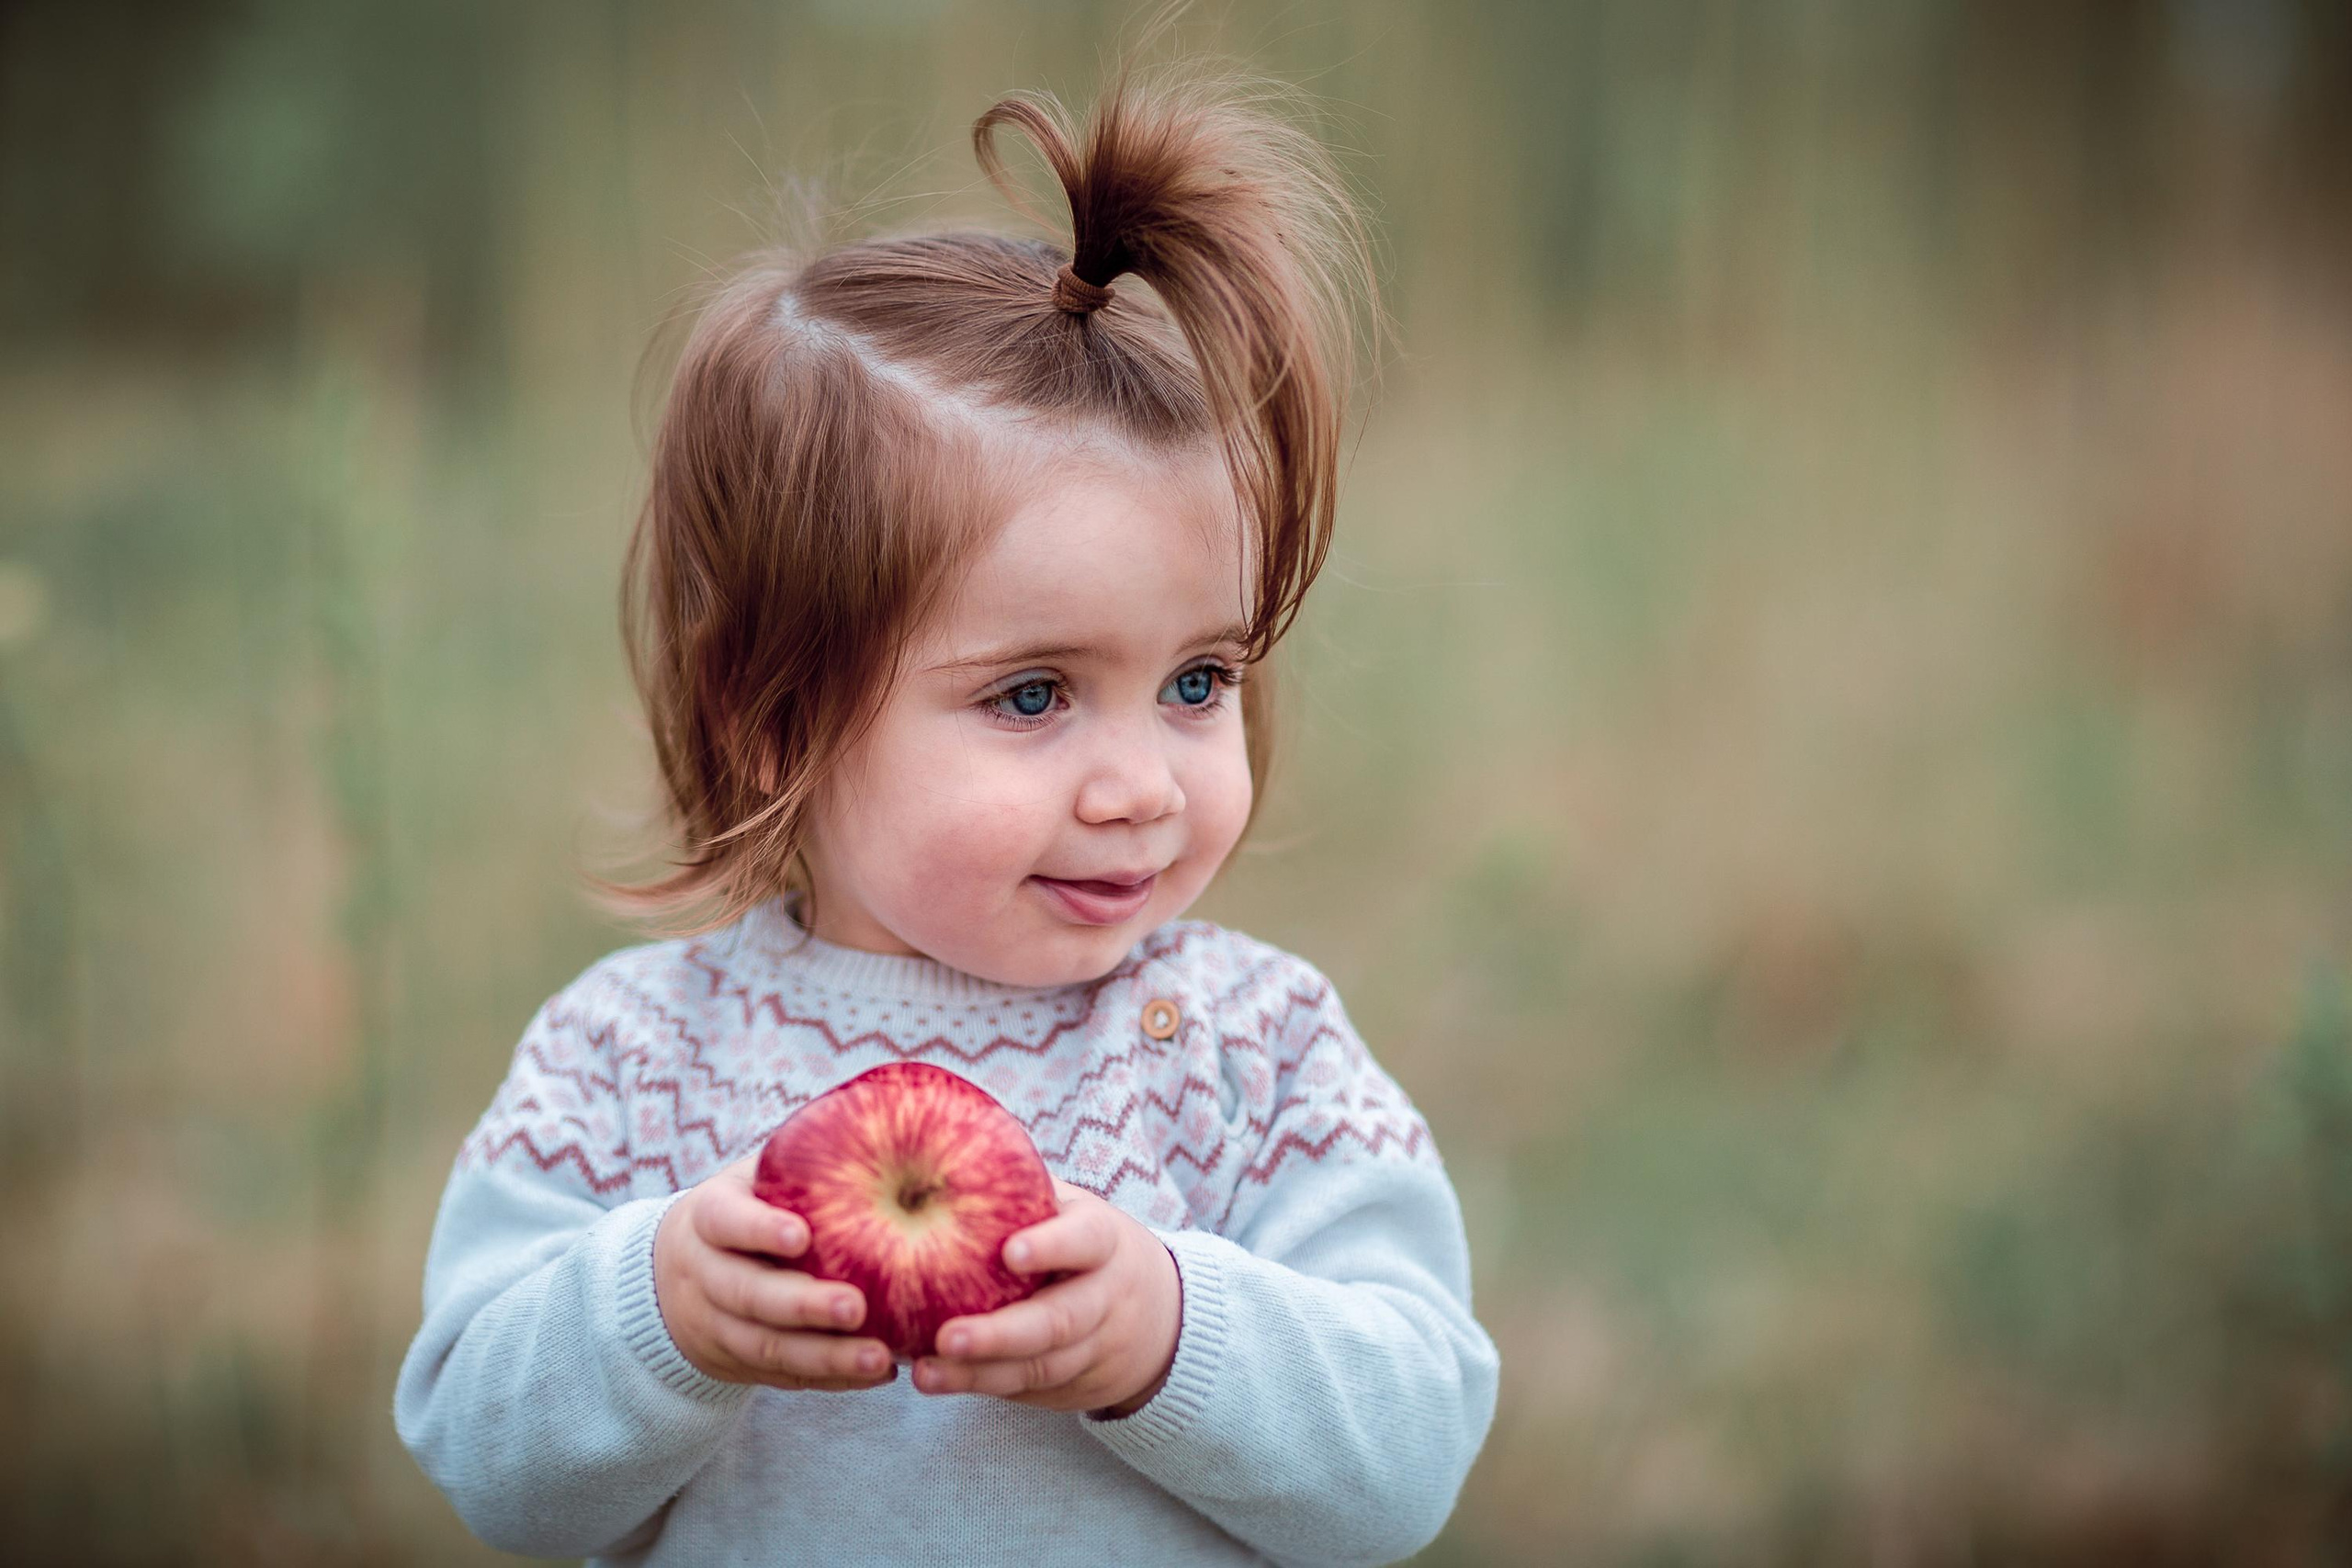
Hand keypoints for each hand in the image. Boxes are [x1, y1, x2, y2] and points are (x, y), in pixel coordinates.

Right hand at [652, 1153, 896, 1391]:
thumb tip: (881, 1110)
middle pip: (746, 1295)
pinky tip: (878, 1372)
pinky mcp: (741, 1364)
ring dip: (824, 1357)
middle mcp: (705, 1276)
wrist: (674, 1276)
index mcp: (708, 1220)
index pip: (725, 1222)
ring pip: (767, 1348)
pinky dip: (831, 1379)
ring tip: (881, 1358)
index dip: (758, 1229)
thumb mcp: (752, 1176)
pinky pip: (784, 1378)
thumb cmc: (745, 1208)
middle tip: (855, 1307)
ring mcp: (718, 1327)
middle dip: (800, 1306)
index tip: (801, 1235)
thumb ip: (799, 1156)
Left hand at [911, 1179, 1181, 1417]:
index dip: (1051, 1247)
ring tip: (925, 1373)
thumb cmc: (1086, 1245)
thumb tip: (949, 1132)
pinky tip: (936, 1380)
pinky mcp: (1071, 1386)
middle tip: (948, 1337)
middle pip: (1059, 1321)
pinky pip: (1026, 1390)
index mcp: (1103, 1242)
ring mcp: (1092, 1348)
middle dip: (1002, 1334)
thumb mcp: (1073, 1210)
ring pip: (1040, 1366)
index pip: (1084, 1241)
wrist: (1164, 1319)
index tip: (1009, 1253)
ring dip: (979, 1374)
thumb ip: (1026, 1187)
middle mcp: (1104, 1298)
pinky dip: (981, 1387)